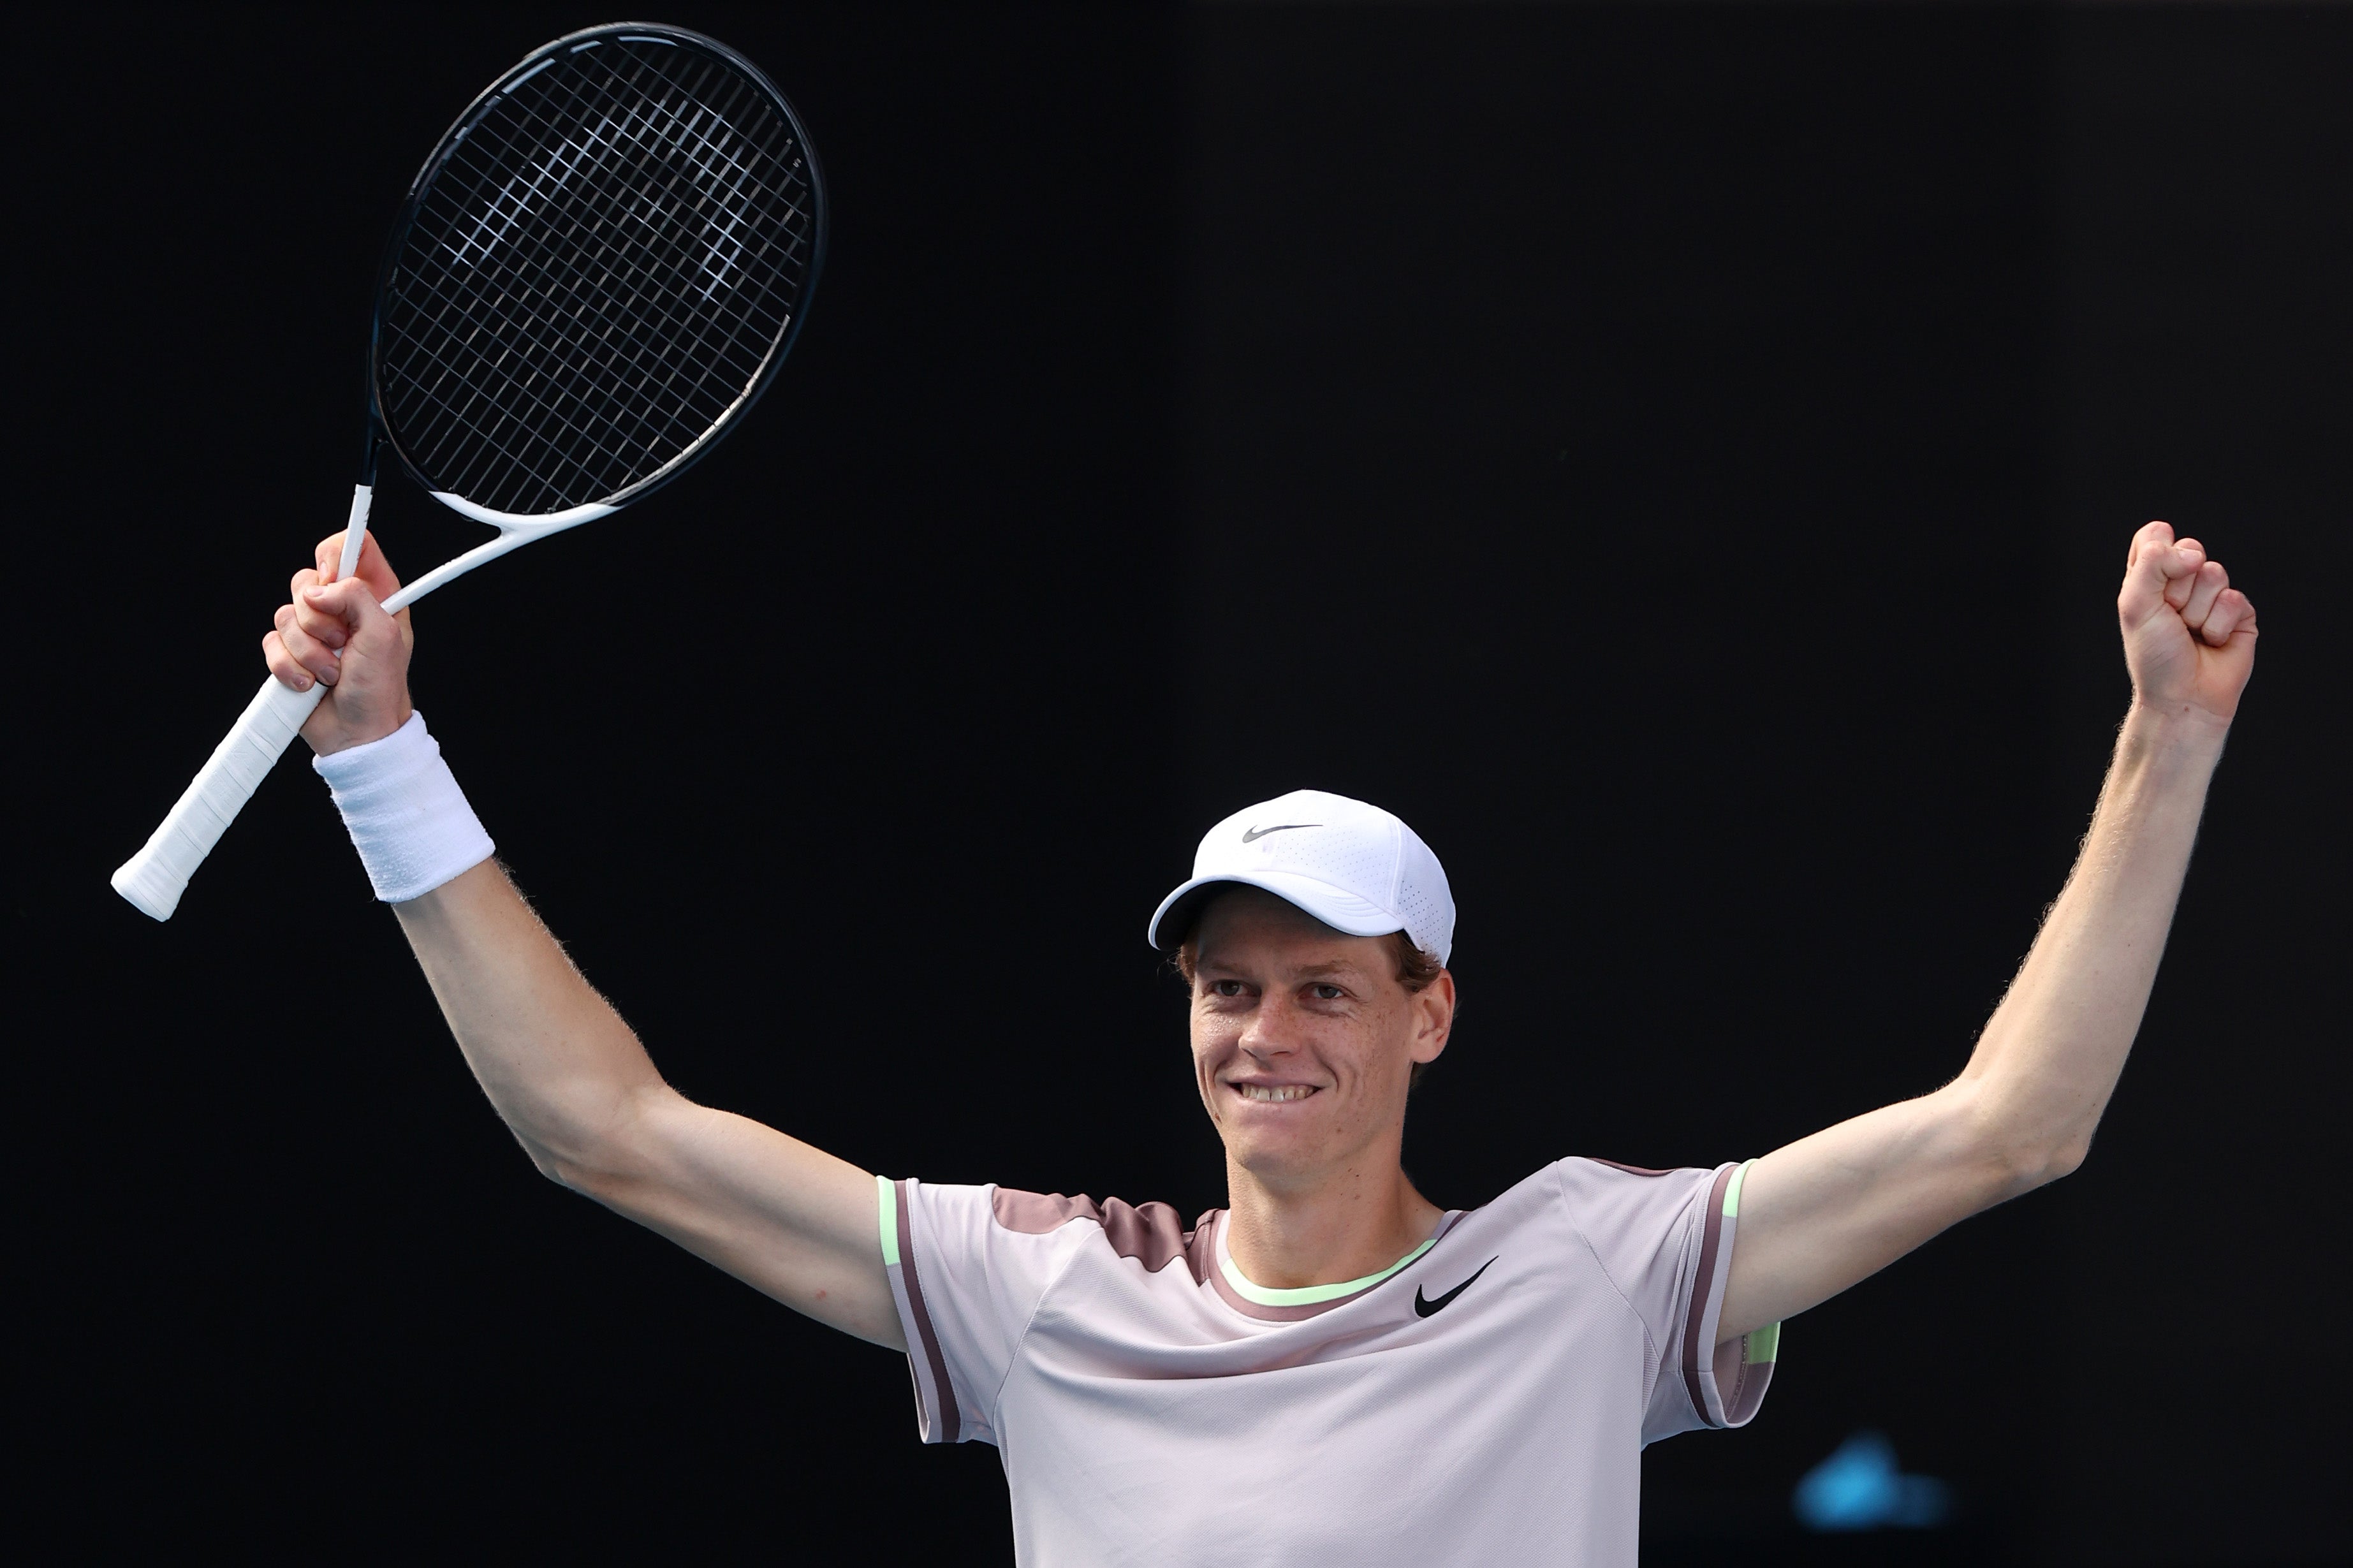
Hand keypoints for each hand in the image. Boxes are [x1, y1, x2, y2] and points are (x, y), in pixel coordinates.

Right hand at [263, 530, 414, 754]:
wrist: (358, 733)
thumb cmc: (380, 689)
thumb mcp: (384, 636)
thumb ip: (356, 598)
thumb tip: (318, 590)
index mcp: (374, 596)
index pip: (354, 547)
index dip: (335, 553)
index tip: (331, 575)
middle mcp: (341, 609)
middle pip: (306, 580)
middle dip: (319, 619)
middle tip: (342, 644)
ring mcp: (313, 631)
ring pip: (284, 615)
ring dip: (308, 651)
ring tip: (332, 672)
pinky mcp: (290, 653)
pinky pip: (270, 644)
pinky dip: (289, 667)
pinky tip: (310, 683)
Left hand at [2117, 521, 2257, 725]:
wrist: (2184, 696)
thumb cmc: (2154, 655)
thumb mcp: (2135, 605)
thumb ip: (2151, 564)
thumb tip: (2192, 553)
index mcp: (2150, 577)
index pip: (2156, 534)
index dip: (2157, 553)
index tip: (2151, 585)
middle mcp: (2181, 582)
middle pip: (2190, 549)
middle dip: (2178, 586)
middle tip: (2171, 616)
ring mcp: (2212, 596)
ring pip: (2215, 573)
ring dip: (2198, 610)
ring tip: (2191, 633)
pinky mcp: (2240, 613)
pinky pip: (2235, 599)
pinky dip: (2219, 625)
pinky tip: (2212, 642)